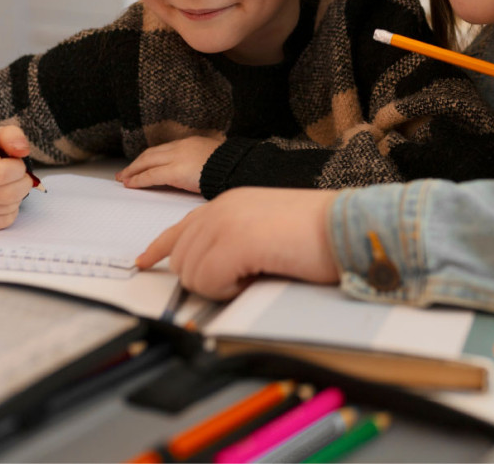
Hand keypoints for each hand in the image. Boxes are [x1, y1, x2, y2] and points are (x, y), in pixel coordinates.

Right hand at [0, 126, 35, 230]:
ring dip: (17, 197)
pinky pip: (3, 221)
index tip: (16, 164)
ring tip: (9, 187)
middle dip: (23, 185)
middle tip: (21, 178)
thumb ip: (12, 136)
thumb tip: (22, 150)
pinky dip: (11, 211)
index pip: (1, 173)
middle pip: (6, 194)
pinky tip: (3, 201)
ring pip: (7, 208)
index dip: (18, 169)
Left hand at [117, 135, 222, 192]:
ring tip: (123, 179)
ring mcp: (177, 158)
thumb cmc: (231, 169)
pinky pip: (151, 175)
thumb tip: (198, 172)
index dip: (150, 157)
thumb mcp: (215, 161)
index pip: (164, 149)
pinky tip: (131, 184)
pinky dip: (139, 180)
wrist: (236, 168)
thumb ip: (203, 163)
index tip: (142, 163)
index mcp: (191, 143)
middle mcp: (181, 147)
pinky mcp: (175, 171)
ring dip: (133, 171)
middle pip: (151, 153)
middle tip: (125, 172)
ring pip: (147, 162)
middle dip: (136, 163)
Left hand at [135, 188, 341, 299]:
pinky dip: (227, 291)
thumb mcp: (265, 229)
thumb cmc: (319, 233)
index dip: (159, 248)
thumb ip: (234, 240)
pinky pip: (207, 282)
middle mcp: (220, 208)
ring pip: (190, 273)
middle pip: (180, 257)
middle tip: (240, 279)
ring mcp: (225, 223)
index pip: (180, 227)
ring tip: (253, 275)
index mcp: (228, 202)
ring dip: (218, 287)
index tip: (144, 262)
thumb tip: (214, 269)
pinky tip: (253, 277)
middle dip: (203, 278)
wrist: (349, 226)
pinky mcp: (234, 243)